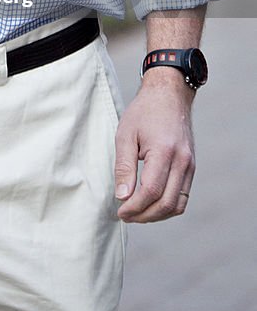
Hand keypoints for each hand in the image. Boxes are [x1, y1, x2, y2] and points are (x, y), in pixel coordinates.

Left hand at [114, 71, 194, 222]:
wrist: (169, 95)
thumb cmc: (144, 111)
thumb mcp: (126, 134)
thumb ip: (124, 167)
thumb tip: (122, 196)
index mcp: (164, 151)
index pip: (151, 191)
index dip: (134, 207)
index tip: (120, 211)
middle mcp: (182, 161)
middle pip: (166, 203)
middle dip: (144, 215)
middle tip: (125, 216)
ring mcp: (190, 165)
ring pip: (178, 205)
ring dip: (157, 215)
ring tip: (137, 213)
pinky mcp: (191, 167)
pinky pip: (183, 197)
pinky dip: (168, 206)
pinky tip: (150, 204)